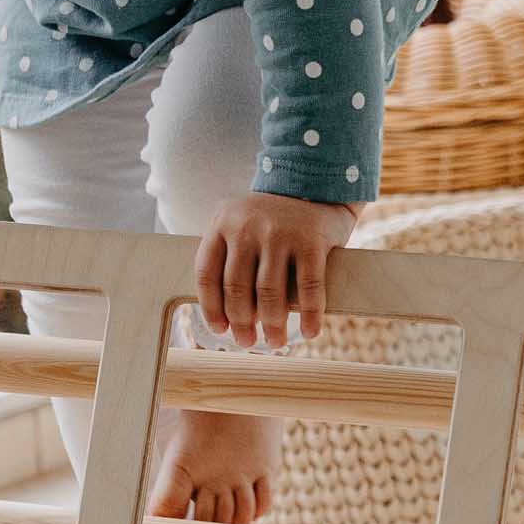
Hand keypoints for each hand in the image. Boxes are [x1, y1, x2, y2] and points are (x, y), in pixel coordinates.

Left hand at [195, 192, 357, 348]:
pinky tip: (310, 331)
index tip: (220, 329)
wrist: (316, 181)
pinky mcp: (312, 241)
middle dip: (242, 323)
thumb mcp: (241, 224)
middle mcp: (247, 228)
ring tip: (276, 341)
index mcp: (222, 224)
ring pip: (270, 293)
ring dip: (273, 325)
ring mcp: (280, 233)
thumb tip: (226, 313)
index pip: (207, 274)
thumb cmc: (273, 217)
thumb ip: (230, 256)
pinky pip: (308, 288)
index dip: (211, 308)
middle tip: (247, 342)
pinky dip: (310, 315)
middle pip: (237, 289)